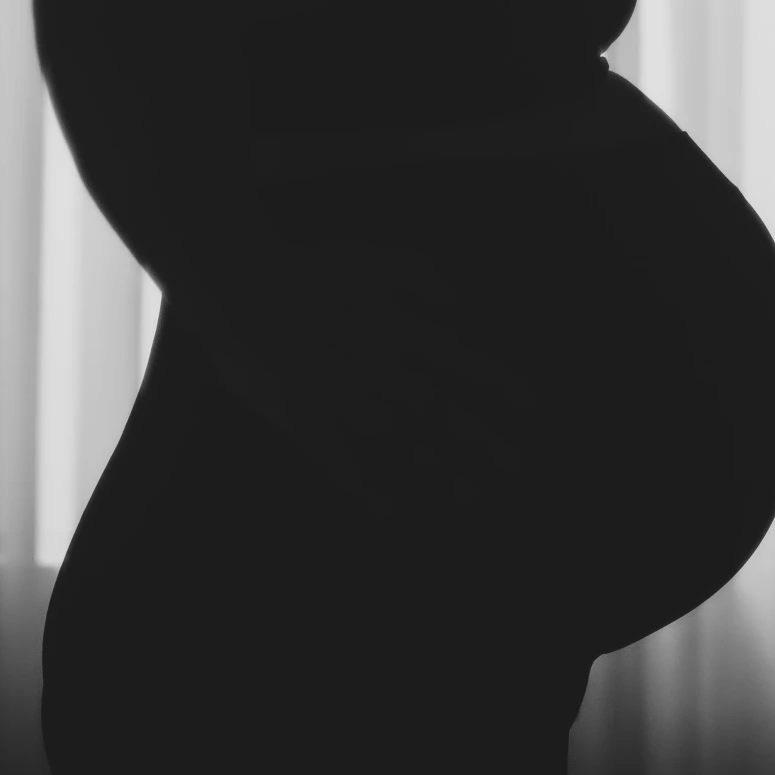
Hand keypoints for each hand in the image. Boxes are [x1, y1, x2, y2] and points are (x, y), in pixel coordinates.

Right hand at [215, 237, 533, 524]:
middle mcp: (381, 370)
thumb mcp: (376, 257)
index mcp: (400, 329)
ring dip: (439, 472)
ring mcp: (345, 400)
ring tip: (470, 496)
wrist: (242, 286)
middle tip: (514, 467)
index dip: (500, 386)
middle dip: (481, 440)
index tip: (532, 408)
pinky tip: (394, 517)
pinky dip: (371, 494)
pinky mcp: (308, 423)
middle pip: (442, 412)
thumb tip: (462, 303)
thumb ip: (423, 278)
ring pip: (403, 444)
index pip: (464, 362)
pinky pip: (346, 468)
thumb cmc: (310, 267)